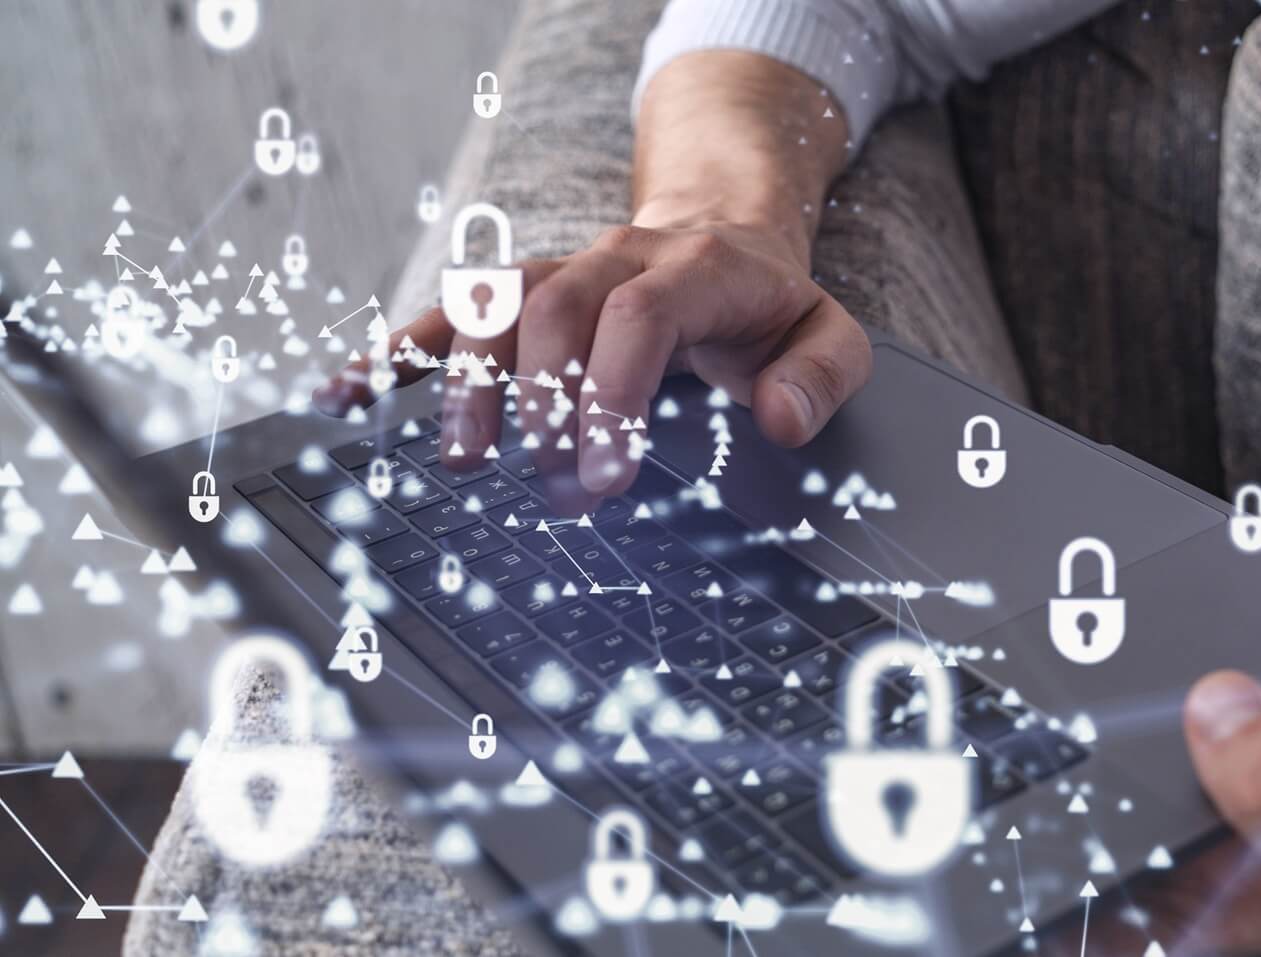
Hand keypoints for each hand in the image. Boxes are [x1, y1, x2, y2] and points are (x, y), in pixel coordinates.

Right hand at [314, 219, 870, 510]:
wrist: (722, 235)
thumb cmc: (768, 306)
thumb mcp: (829, 332)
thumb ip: (822, 373)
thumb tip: (779, 420)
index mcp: (696, 268)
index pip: (641, 316)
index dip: (616, 392)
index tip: (607, 475)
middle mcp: (616, 259)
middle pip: (557, 309)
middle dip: (545, 400)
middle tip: (553, 484)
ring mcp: (560, 271)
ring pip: (496, 303)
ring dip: (470, 381)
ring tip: (465, 460)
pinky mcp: (519, 292)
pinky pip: (452, 310)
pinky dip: (397, 350)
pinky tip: (347, 392)